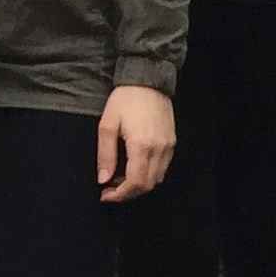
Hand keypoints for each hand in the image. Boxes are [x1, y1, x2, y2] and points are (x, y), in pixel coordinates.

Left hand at [97, 85, 174, 201]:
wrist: (148, 82)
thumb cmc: (125, 100)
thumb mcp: (107, 125)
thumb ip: (105, 155)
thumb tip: (103, 179)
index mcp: (142, 145)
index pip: (135, 182)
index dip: (120, 195)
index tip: (104, 195)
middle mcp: (160, 148)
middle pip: (148, 184)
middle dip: (128, 193)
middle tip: (109, 189)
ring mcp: (169, 145)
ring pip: (157, 178)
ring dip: (138, 184)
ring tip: (119, 178)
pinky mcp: (172, 141)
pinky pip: (162, 167)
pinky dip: (148, 174)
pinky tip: (134, 166)